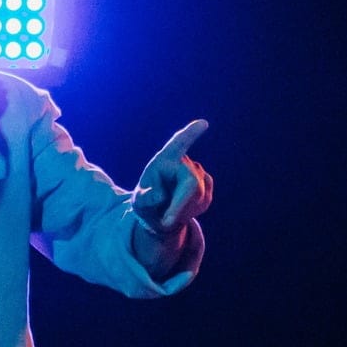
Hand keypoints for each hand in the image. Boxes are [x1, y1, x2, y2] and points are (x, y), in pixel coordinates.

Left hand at [132, 119, 213, 236]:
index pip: (178, 144)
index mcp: (163, 160)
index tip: (203, 124)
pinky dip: (191, 211)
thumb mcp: (139, 204)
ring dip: (183, 210)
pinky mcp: (207, 184)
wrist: (159, 214)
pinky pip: (204, 200)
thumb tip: (159, 195)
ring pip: (198, 195)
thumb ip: (145, 199)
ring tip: (168, 214)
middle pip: (191, 183)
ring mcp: (196, 172)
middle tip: (166, 223)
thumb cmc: (145, 204)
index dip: (190, 134)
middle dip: (180, 205)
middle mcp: (182, 162)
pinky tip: (181, 210)